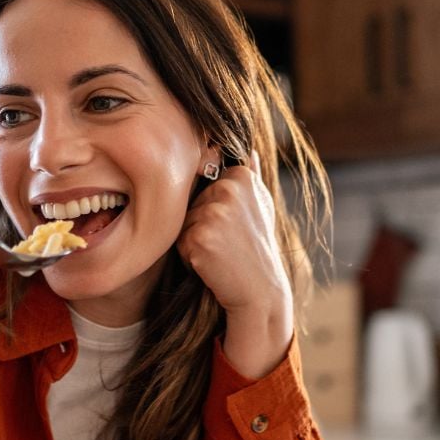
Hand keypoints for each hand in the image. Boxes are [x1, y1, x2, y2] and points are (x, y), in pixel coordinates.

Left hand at [177, 152, 293, 378]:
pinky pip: (179, 241)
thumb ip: (250, 176)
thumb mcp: (261, 207)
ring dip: (195, 240)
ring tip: (221, 252)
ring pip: (182, 222)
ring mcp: (213, 212)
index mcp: (241, 176)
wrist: (260, 290)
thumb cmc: (257, 248)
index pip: (205, 185)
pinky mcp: (199, 236)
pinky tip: (212, 263)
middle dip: (201, 224)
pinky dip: (190, 257)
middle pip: (191, 202)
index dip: (214, 208)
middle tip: (228, 242)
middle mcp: (228, 189)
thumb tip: (248, 149)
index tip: (235, 225)